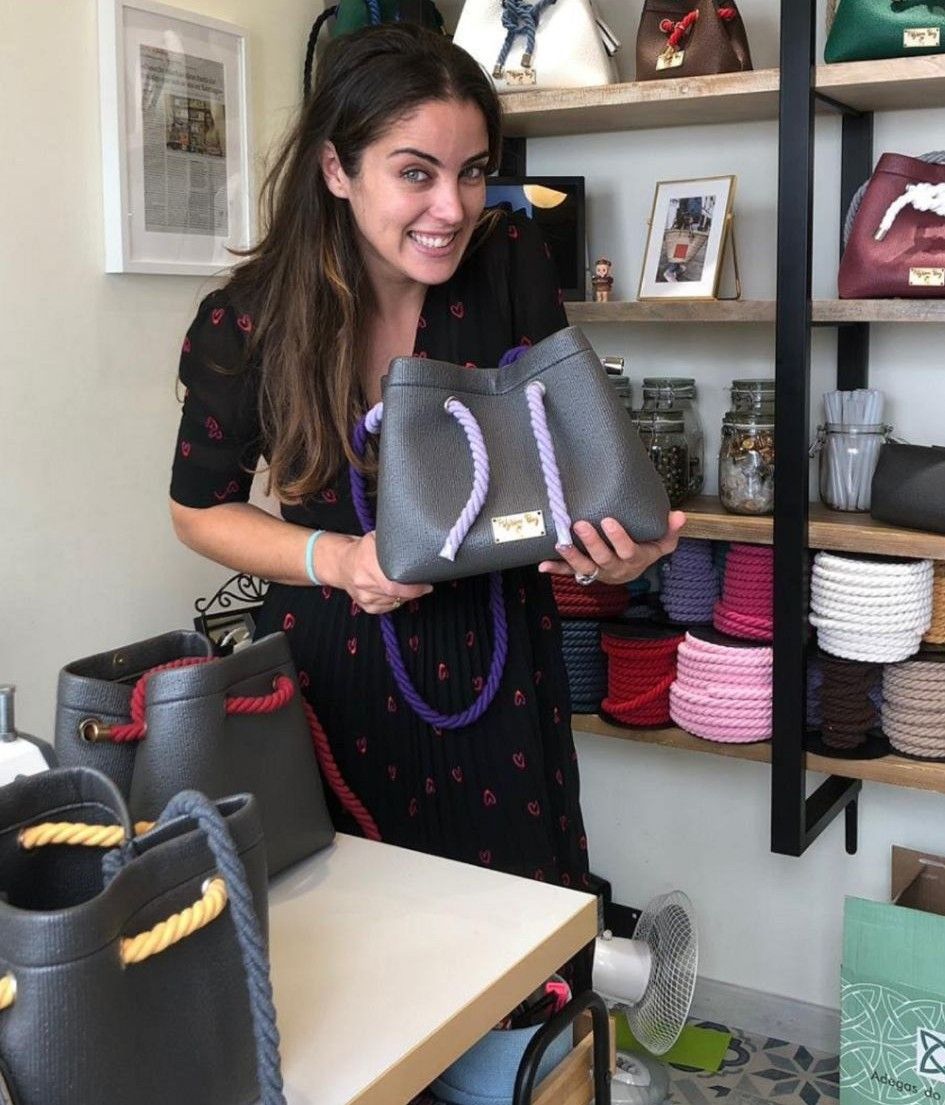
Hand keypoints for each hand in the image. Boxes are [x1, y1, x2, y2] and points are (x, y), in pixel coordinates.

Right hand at [339, 532, 432, 613]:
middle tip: (422, 585)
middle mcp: (364, 582)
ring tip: (409, 586)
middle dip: (414, 591)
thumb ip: (392, 542)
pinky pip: (389, 607)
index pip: (394, 583)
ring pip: (395, 602)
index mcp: (367, 563)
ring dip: (407, 596)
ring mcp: (364, 597)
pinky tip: (398, 593)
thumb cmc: (362, 551)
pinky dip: (398, 601)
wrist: (342, 564)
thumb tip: (415, 540)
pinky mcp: (366, 607)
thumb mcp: (375, 539)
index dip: (413, 587)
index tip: (425, 583)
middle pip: (396, 594)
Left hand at [538, 511, 686, 585]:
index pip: (628, 550)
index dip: (618, 537)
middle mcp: (616, 568)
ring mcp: (599, 572)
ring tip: (560, 544)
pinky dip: (556, 569)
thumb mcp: (662, 543)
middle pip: (603, 558)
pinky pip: (569, 573)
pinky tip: (543, 565)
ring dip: (571, 556)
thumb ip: (670, 530)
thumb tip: (679, 515)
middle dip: (591, 542)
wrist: (632, 572)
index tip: (608, 520)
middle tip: (580, 524)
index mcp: (635, 559)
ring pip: (585, 567)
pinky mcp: (585, 573)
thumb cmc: (646, 550)